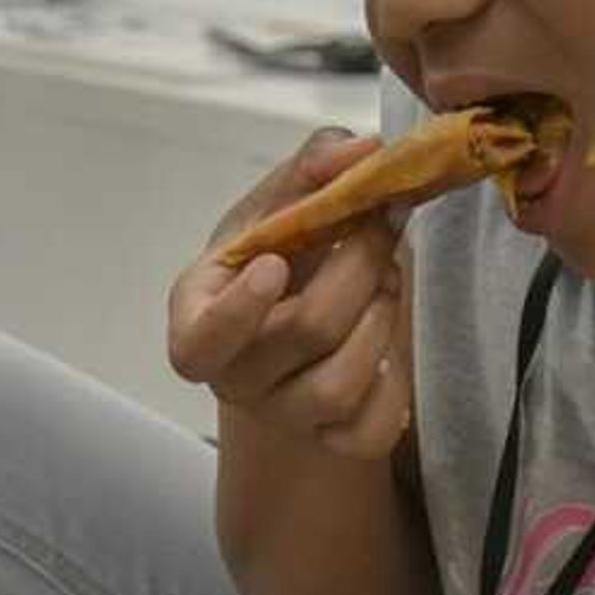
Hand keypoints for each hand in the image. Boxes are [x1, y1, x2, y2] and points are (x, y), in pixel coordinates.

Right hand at [167, 133, 410, 459]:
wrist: (294, 328)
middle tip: (380, 228)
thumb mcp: (277, 206)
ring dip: (382, 316)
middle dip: (359, 266)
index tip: (277, 265)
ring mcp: (281, 415)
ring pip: (342, 384)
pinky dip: (397, 382)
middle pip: (305, 332)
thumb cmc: (275, 260)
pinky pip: (372, 428)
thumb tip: (361, 151)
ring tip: (387, 281)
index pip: (199, 342)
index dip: (238, 312)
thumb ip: (311, 170)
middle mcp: (232, 378)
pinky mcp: (331, 442)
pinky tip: (387, 343)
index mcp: (197, 317)